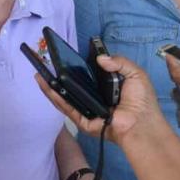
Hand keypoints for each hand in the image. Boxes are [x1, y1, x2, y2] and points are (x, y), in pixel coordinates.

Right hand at [36, 54, 161, 145]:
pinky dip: (55, 97)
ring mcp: (86, 110)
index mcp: (105, 88)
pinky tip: (46, 86)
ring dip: (50, 86)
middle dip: (57, 76)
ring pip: (64, 97)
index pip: (86, 76)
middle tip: (45, 63)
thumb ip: (119, 62)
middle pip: (71, 86)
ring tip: (38, 74)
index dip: (75, 67)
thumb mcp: (135, 74)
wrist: (141, 123)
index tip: (63, 56)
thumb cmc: (141, 101)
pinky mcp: (83, 121)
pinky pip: (67, 108)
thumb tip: (100, 58)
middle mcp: (93, 98)